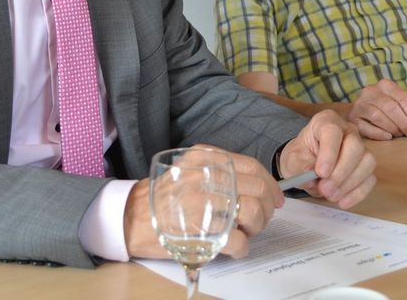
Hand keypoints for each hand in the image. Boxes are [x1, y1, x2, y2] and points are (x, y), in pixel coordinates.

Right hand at [124, 146, 284, 259]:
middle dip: (266, 209)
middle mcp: (208, 176)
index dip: (270, 184)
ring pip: (253, 213)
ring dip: (256, 227)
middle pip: (258, 190)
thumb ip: (219, 171)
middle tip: (259, 220)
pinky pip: (238, 240)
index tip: (275, 198)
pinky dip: (242, 247)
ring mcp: (205, 203)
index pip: (252, 166)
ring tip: (244, 233)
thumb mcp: (190, 168)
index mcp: (206, 158)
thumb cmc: (163, 195)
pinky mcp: (202, 231)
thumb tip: (257, 185)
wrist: (131, 216)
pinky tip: (234, 248)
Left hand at [278, 111, 376, 209]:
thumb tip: (312, 178)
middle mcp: (347, 131)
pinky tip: (342, 201)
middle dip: (341, 172)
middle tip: (325, 189)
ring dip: (349, 183)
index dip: (329, 153)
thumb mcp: (292, 160)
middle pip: (355, 146)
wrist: (306, 164)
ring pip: (367, 162)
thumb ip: (300, 166)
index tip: (321, 173)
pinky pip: (370, 178)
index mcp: (326, 122)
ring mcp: (360, 148)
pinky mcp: (366, 166)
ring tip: (330, 195)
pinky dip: (357, 193)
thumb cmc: (300, 157)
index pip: (333, 131)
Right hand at [346, 79, 406, 139]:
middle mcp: (371, 91)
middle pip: (392, 108)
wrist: (356, 111)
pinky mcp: (353, 118)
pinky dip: (379, 134)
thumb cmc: (382, 109)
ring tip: (399, 134)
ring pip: (379, 117)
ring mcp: (360, 104)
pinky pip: (367, 128)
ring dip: (393, 129)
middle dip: (405, 124)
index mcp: (386, 85)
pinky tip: (387, 137)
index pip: (404, 100)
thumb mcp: (398, 106)